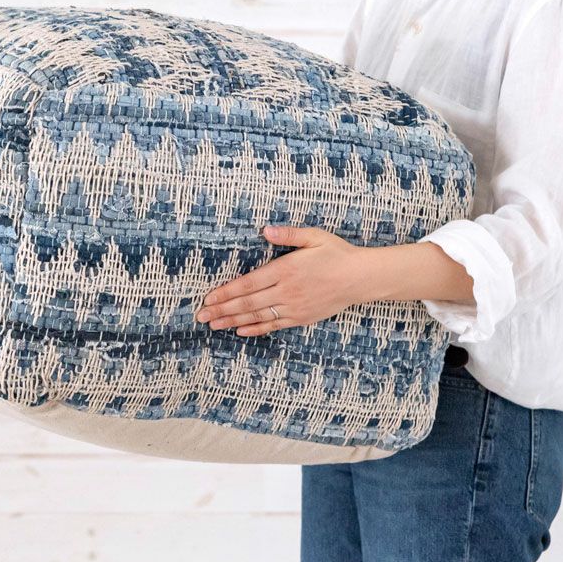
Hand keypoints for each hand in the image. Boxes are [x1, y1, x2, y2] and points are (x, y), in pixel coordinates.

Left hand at [193, 225, 366, 336]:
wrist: (361, 278)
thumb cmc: (336, 253)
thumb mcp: (314, 236)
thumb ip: (288, 234)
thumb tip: (265, 230)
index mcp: (285, 270)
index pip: (248, 284)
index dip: (226, 292)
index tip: (208, 297)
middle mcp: (286, 291)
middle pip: (247, 304)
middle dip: (222, 310)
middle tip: (201, 315)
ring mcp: (293, 307)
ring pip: (257, 317)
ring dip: (233, 321)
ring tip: (214, 325)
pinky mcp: (301, 318)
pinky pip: (274, 326)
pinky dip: (256, 329)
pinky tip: (240, 331)